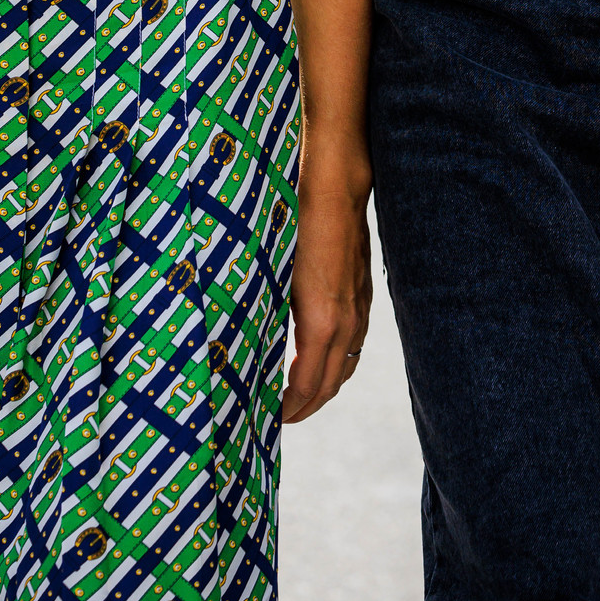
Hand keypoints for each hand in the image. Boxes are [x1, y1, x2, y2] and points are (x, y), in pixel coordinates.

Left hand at [282, 135, 372, 423]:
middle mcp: (347, 319)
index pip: (309, 383)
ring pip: (347, 362)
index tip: (269, 419)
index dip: (291, 408)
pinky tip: (321, 354)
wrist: (334, 181)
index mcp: (322, 320)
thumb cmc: (294, 219)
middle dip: (308, 405)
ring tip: (299, 395)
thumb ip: (262, 308)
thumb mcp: (270, 267)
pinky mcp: (362, 290)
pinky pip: (355, 341)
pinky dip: (338, 360)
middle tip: (281, 417)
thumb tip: (236, 342)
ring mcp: (359, 305)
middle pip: (332, 381)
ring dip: (325, 385)